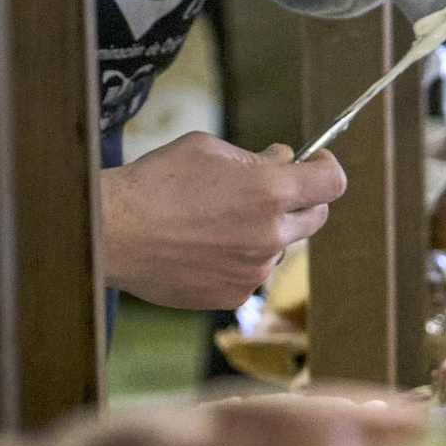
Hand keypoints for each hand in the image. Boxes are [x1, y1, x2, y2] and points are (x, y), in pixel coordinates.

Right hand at [101, 134, 345, 309]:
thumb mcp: (208, 150)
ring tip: (217, 220)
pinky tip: (203, 247)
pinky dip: (239, 258)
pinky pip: (252, 272)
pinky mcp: (234, 294)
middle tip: (271, 190)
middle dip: (301, 200)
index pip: (333, 183)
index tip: (317, 163)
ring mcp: (254, 269)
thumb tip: (285, 159)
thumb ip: (256, 158)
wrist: (112, 232)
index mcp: (271, 191)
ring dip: (265, 231)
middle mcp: (271, 234)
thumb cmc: (155, 182)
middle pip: (316, 217)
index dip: (328, 169)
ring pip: (280, 246)